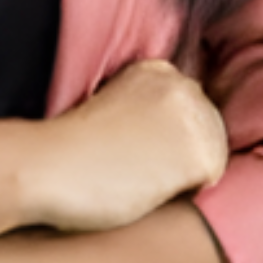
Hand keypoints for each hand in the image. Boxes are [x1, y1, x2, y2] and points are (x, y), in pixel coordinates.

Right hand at [23, 59, 227, 234]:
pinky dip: (185, 192)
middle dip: (181, 153)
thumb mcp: (115, 109)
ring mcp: (195, 117)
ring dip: (183, 173)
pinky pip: (210, 182)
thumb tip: (170, 138)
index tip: (132, 148)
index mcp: (157, 69)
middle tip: (135, 166)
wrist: (51, 166)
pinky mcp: (200, 154)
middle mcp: (182, 84)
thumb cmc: (71, 150)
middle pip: (206, 130)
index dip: (165, 138)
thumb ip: (147, 112)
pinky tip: (148, 187)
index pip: (187, 110)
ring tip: (139, 176)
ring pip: (211, 155)